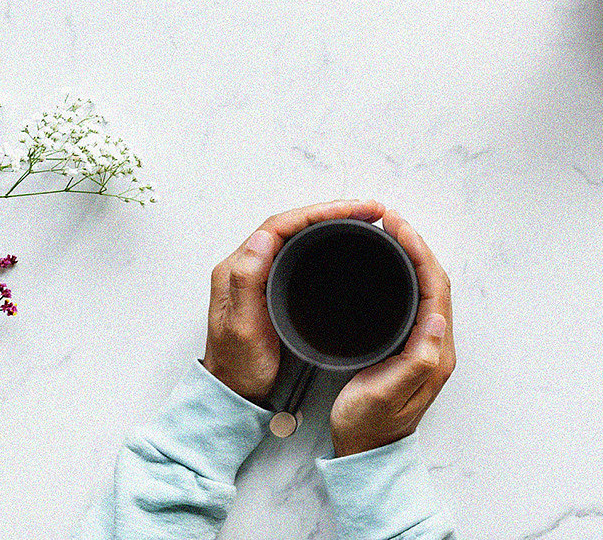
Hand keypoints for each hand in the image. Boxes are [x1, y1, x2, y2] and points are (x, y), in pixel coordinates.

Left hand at [202, 199, 386, 402]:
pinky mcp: (273, 284)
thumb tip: (261, 238)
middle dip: (330, 210)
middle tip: (367, 209)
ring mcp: (260, 274)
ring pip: (297, 233)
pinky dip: (325, 238)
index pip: (279, 226)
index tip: (351, 210)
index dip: (317, 213)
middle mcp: (246, 266)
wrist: (237, 393)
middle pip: (291, 224)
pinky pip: (299, 249)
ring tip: (362, 217)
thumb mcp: (242, 329)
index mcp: (236, 270)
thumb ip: (247, 283)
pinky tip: (343, 238)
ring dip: (330, 221)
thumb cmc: (240, 368)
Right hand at [331, 211, 455, 456]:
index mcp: (435, 353)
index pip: (436, 288)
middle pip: (434, 281)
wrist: (364, 454)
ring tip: (390, 232)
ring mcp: (425, 344)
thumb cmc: (370, 426)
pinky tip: (389, 265)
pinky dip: (404, 274)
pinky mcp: (410, 346)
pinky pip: (414, 298)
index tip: (397, 228)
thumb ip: (417, 359)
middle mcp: (436, 344)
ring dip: (411, 256)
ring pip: (426, 287)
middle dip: (416, 246)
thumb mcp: (388, 395)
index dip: (419, 253)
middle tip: (391, 220)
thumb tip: (437, 318)